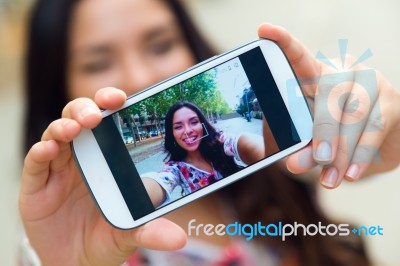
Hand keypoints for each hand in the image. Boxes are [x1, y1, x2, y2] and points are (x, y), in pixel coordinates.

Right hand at [19, 87, 185, 264]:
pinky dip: (41, 151)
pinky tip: (49, 148)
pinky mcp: (37, 184)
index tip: (121, 98)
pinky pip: (36, 162)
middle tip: (97, 114)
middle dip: (86, 109)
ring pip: (56, 133)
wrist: (77, 260)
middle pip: (79, 118)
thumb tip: (179, 239)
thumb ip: (152, 232)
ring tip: (75, 128)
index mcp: (106, 157)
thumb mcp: (132, 233)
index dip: (110, 104)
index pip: (108, 121)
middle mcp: (82, 155)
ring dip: (64, 126)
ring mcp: (58, 168)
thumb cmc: (106, 235)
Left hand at [258, 23, 399, 187]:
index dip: (284, 43)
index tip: (265, 29)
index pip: (299, 57)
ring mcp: (370, 83)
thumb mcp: (306, 143)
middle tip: (315, 159)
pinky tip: (349, 174)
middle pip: (331, 90)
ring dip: (342, 150)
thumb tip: (278, 158)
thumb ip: (293, 149)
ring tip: (329, 179)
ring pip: (355, 113)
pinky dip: (361, 155)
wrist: (373, 145)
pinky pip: (376, 128)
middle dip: (323, 129)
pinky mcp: (392, 102)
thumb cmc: (330, 137)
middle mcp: (343, 71)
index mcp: (315, 75)